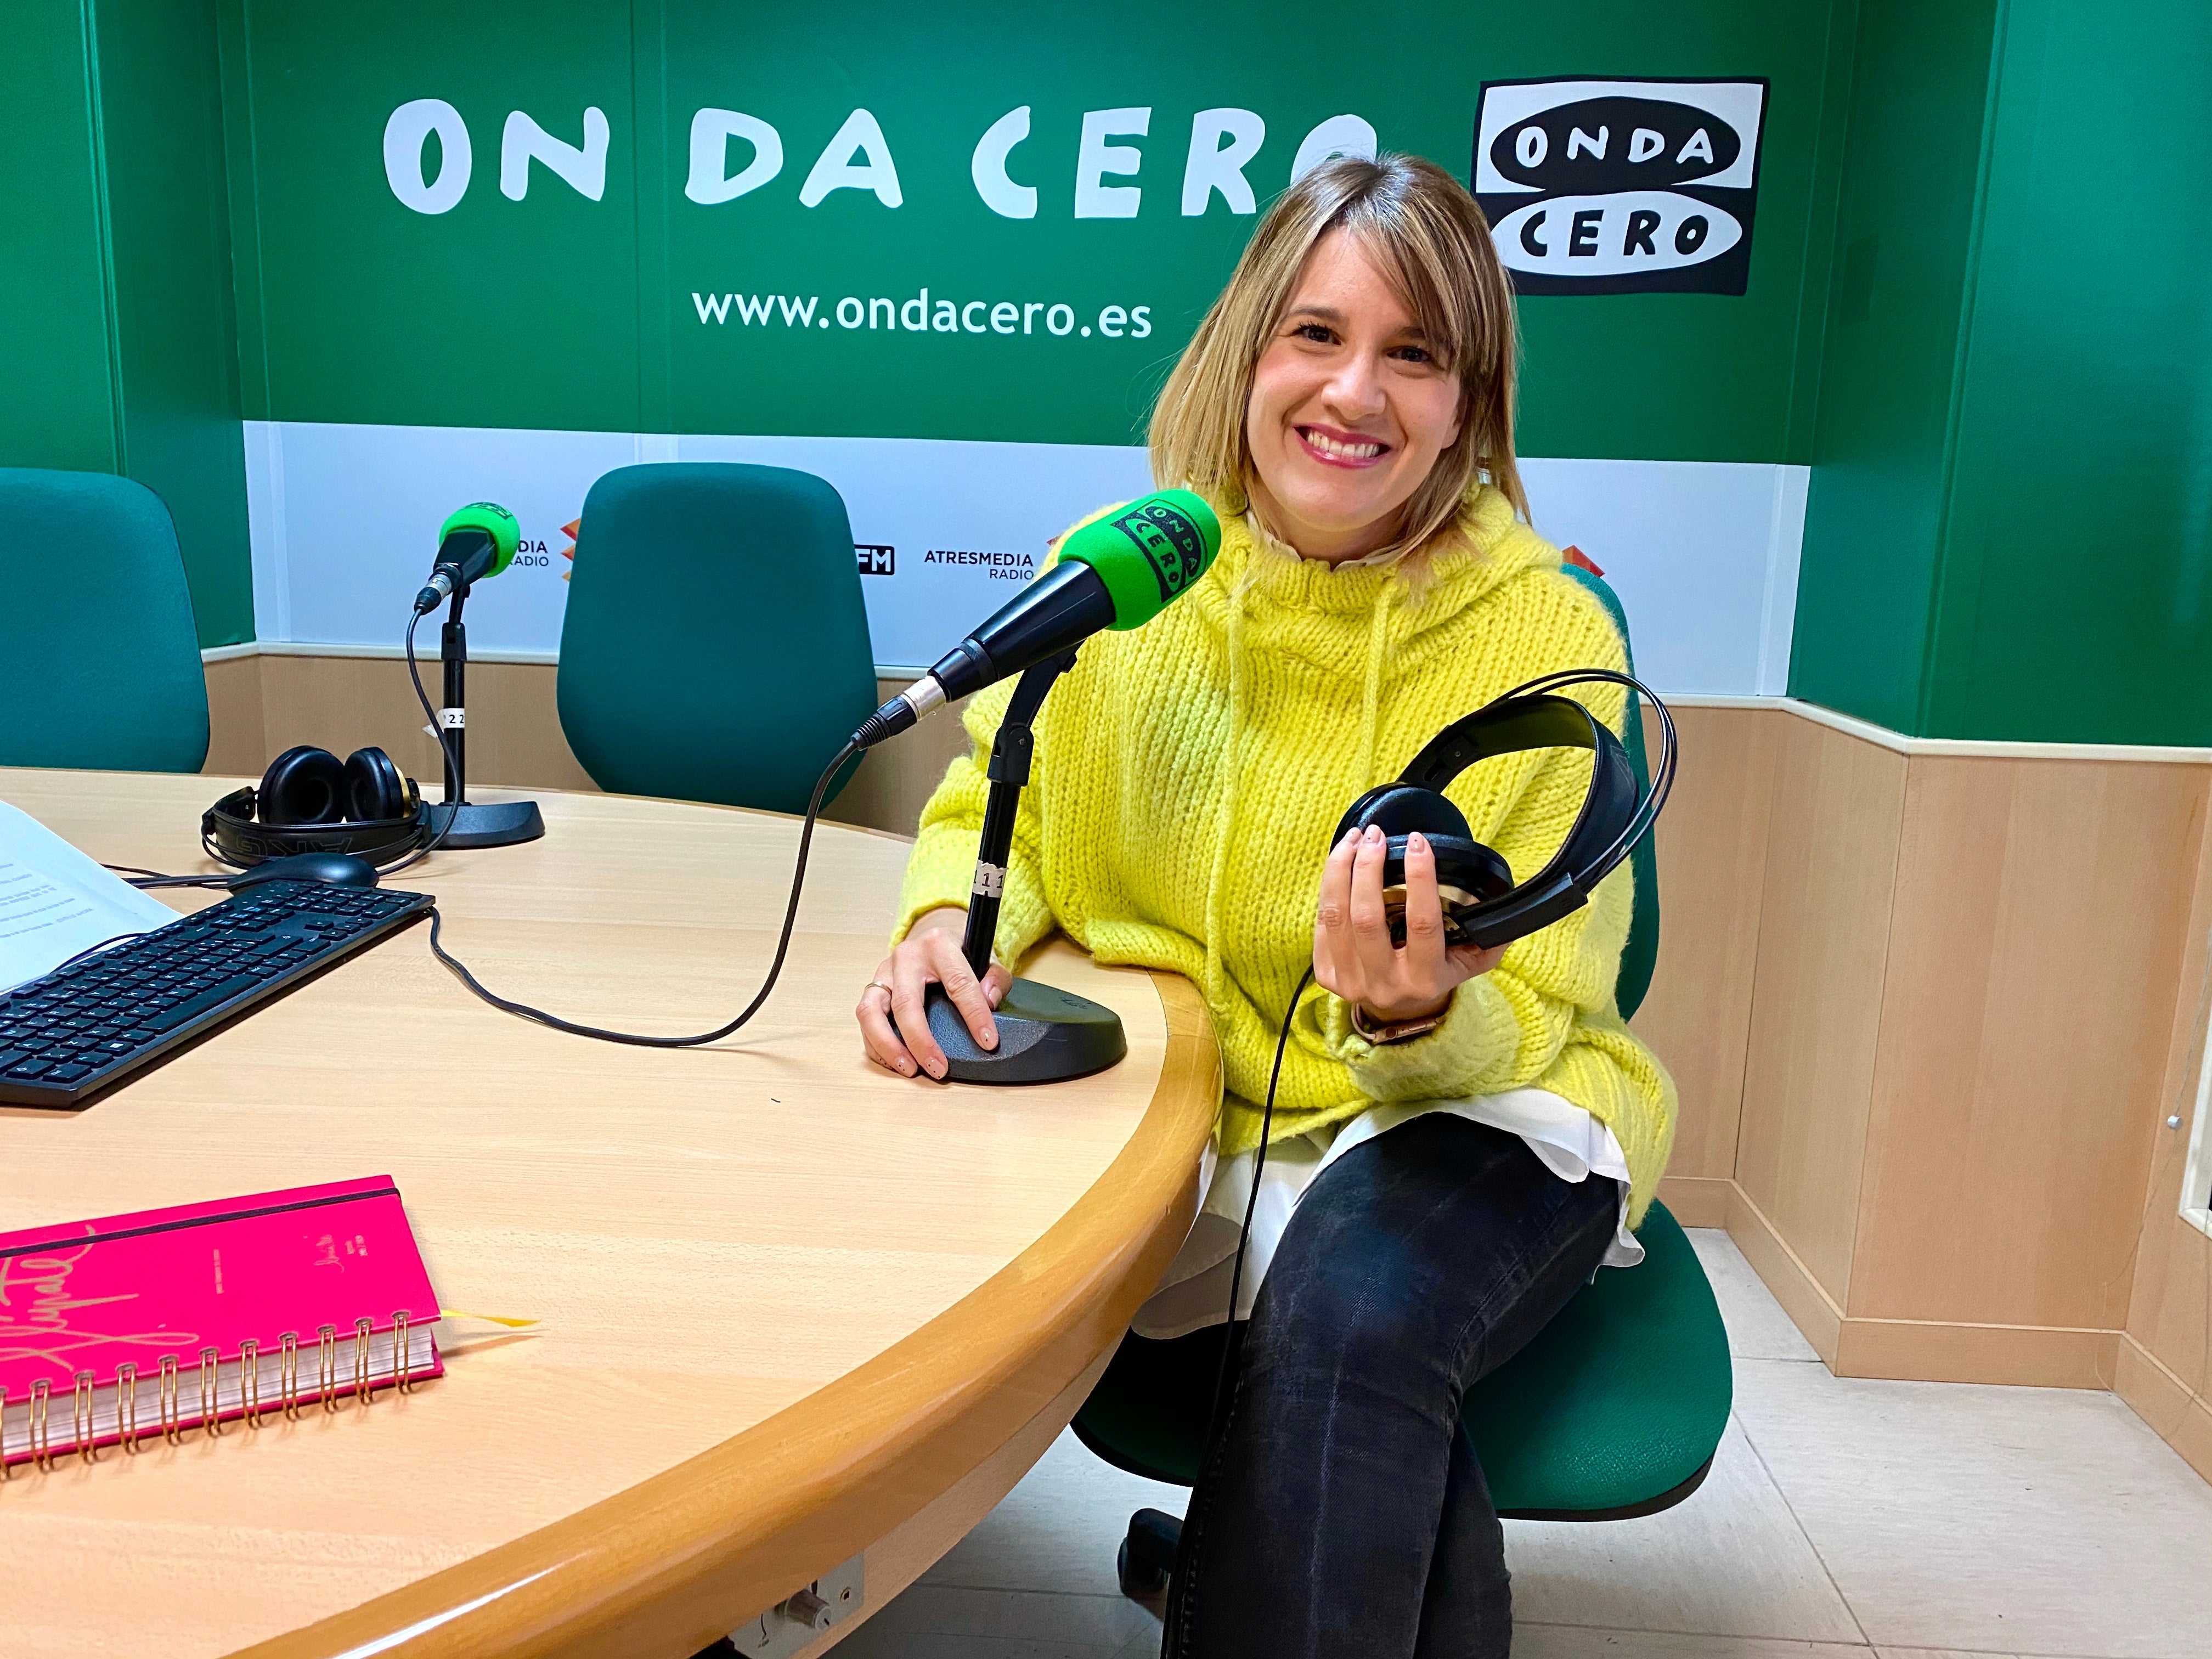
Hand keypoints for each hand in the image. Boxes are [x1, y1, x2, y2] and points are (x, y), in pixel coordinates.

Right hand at [856, 907, 1010, 1079]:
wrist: (932, 937)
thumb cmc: (959, 952)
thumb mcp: (986, 956)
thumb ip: (996, 978)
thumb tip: (989, 1001)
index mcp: (938, 945)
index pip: (958, 983)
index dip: (974, 1016)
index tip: (987, 1042)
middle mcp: (906, 957)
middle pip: (906, 1003)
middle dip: (921, 1041)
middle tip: (939, 1068)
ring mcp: (884, 972)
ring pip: (871, 1012)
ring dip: (888, 1046)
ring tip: (909, 1069)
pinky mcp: (872, 988)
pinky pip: (865, 1021)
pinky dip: (876, 1046)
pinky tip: (895, 1062)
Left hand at [1314, 825, 1506, 1024]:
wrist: (1400, 1010)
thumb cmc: (1436, 973)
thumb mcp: (1469, 962)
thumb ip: (1489, 938)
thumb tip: (1503, 905)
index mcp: (1425, 979)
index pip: (1421, 922)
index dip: (1419, 877)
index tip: (1418, 841)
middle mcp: (1385, 984)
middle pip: (1368, 918)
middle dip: (1368, 868)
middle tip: (1375, 835)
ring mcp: (1351, 982)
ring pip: (1338, 917)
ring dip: (1341, 870)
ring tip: (1355, 839)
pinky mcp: (1327, 976)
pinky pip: (1322, 923)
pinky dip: (1329, 887)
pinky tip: (1341, 862)